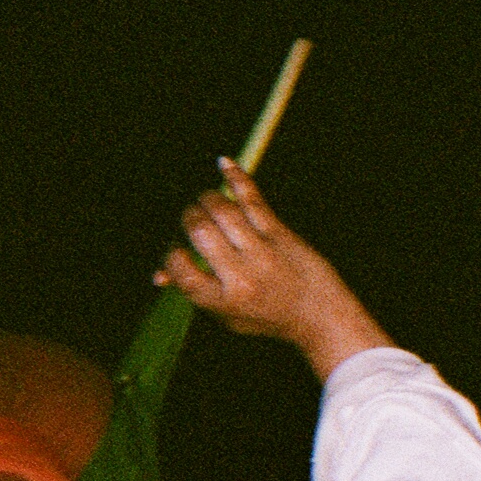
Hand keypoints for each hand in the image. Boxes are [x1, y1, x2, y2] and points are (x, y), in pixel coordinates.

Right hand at [153, 162, 396, 380]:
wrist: (321, 315)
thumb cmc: (267, 315)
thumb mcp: (227, 316)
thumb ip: (196, 294)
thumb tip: (159, 275)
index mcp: (222, 300)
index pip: (179, 266)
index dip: (171, 253)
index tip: (180, 249)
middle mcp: (241, 276)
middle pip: (199, 230)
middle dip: (190, 218)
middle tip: (194, 218)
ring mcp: (263, 253)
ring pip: (223, 211)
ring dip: (208, 200)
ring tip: (208, 203)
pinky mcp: (281, 235)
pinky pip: (252, 199)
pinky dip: (236, 179)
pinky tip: (224, 164)